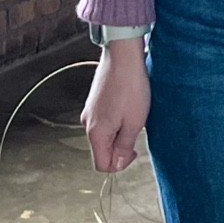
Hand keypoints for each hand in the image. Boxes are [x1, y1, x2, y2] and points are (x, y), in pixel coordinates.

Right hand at [81, 37, 150, 173]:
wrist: (123, 57)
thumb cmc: (130, 87)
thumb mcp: (134, 123)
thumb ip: (123, 147)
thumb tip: (117, 164)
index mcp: (96, 133)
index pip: (101, 165)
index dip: (119, 164)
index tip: (132, 151)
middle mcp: (87, 124)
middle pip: (102, 150)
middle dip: (119, 148)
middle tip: (136, 131)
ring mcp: (89, 112)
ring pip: (104, 135)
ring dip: (119, 133)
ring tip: (133, 116)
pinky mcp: (94, 102)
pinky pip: (104, 121)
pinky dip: (116, 121)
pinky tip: (128, 107)